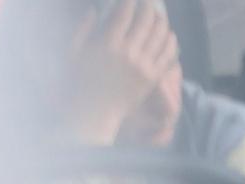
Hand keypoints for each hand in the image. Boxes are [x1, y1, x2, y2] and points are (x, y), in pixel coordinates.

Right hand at [64, 1, 180, 144]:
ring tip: (160, 16)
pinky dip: (172, 43)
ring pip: (160, 37)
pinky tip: (171, 35)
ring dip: (162, 22)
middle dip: (149, 7)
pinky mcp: (153, 79)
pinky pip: (168, 57)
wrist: (95, 112)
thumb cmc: (79, 81)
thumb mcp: (72, 52)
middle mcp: (129, 53)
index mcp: (108, 44)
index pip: (125, 14)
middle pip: (146, 22)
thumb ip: (82, 29)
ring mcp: (144, 66)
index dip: (130, 1)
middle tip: (149, 2)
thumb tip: (94, 10)